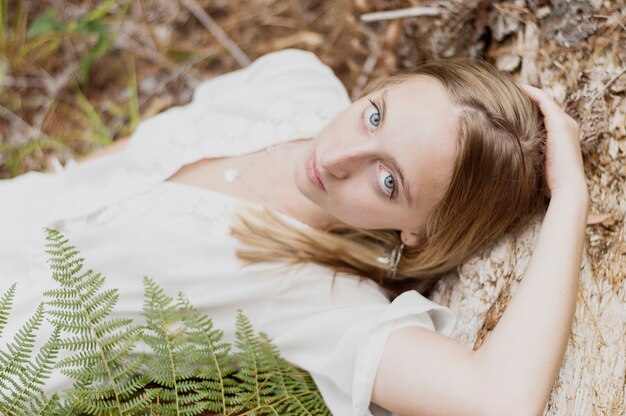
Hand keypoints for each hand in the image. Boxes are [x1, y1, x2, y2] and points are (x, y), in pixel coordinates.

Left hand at [518, 83, 587, 201]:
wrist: (567, 188)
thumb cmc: (550, 182)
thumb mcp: (538, 161)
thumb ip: (530, 151)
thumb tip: (508, 150)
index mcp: (563, 133)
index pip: (545, 112)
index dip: (529, 104)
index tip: (509, 100)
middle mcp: (567, 124)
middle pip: (545, 103)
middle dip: (527, 96)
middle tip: (506, 90)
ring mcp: (565, 122)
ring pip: (544, 99)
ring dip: (527, 92)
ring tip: (509, 87)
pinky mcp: (560, 123)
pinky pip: (543, 101)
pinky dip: (531, 93)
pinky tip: (517, 89)